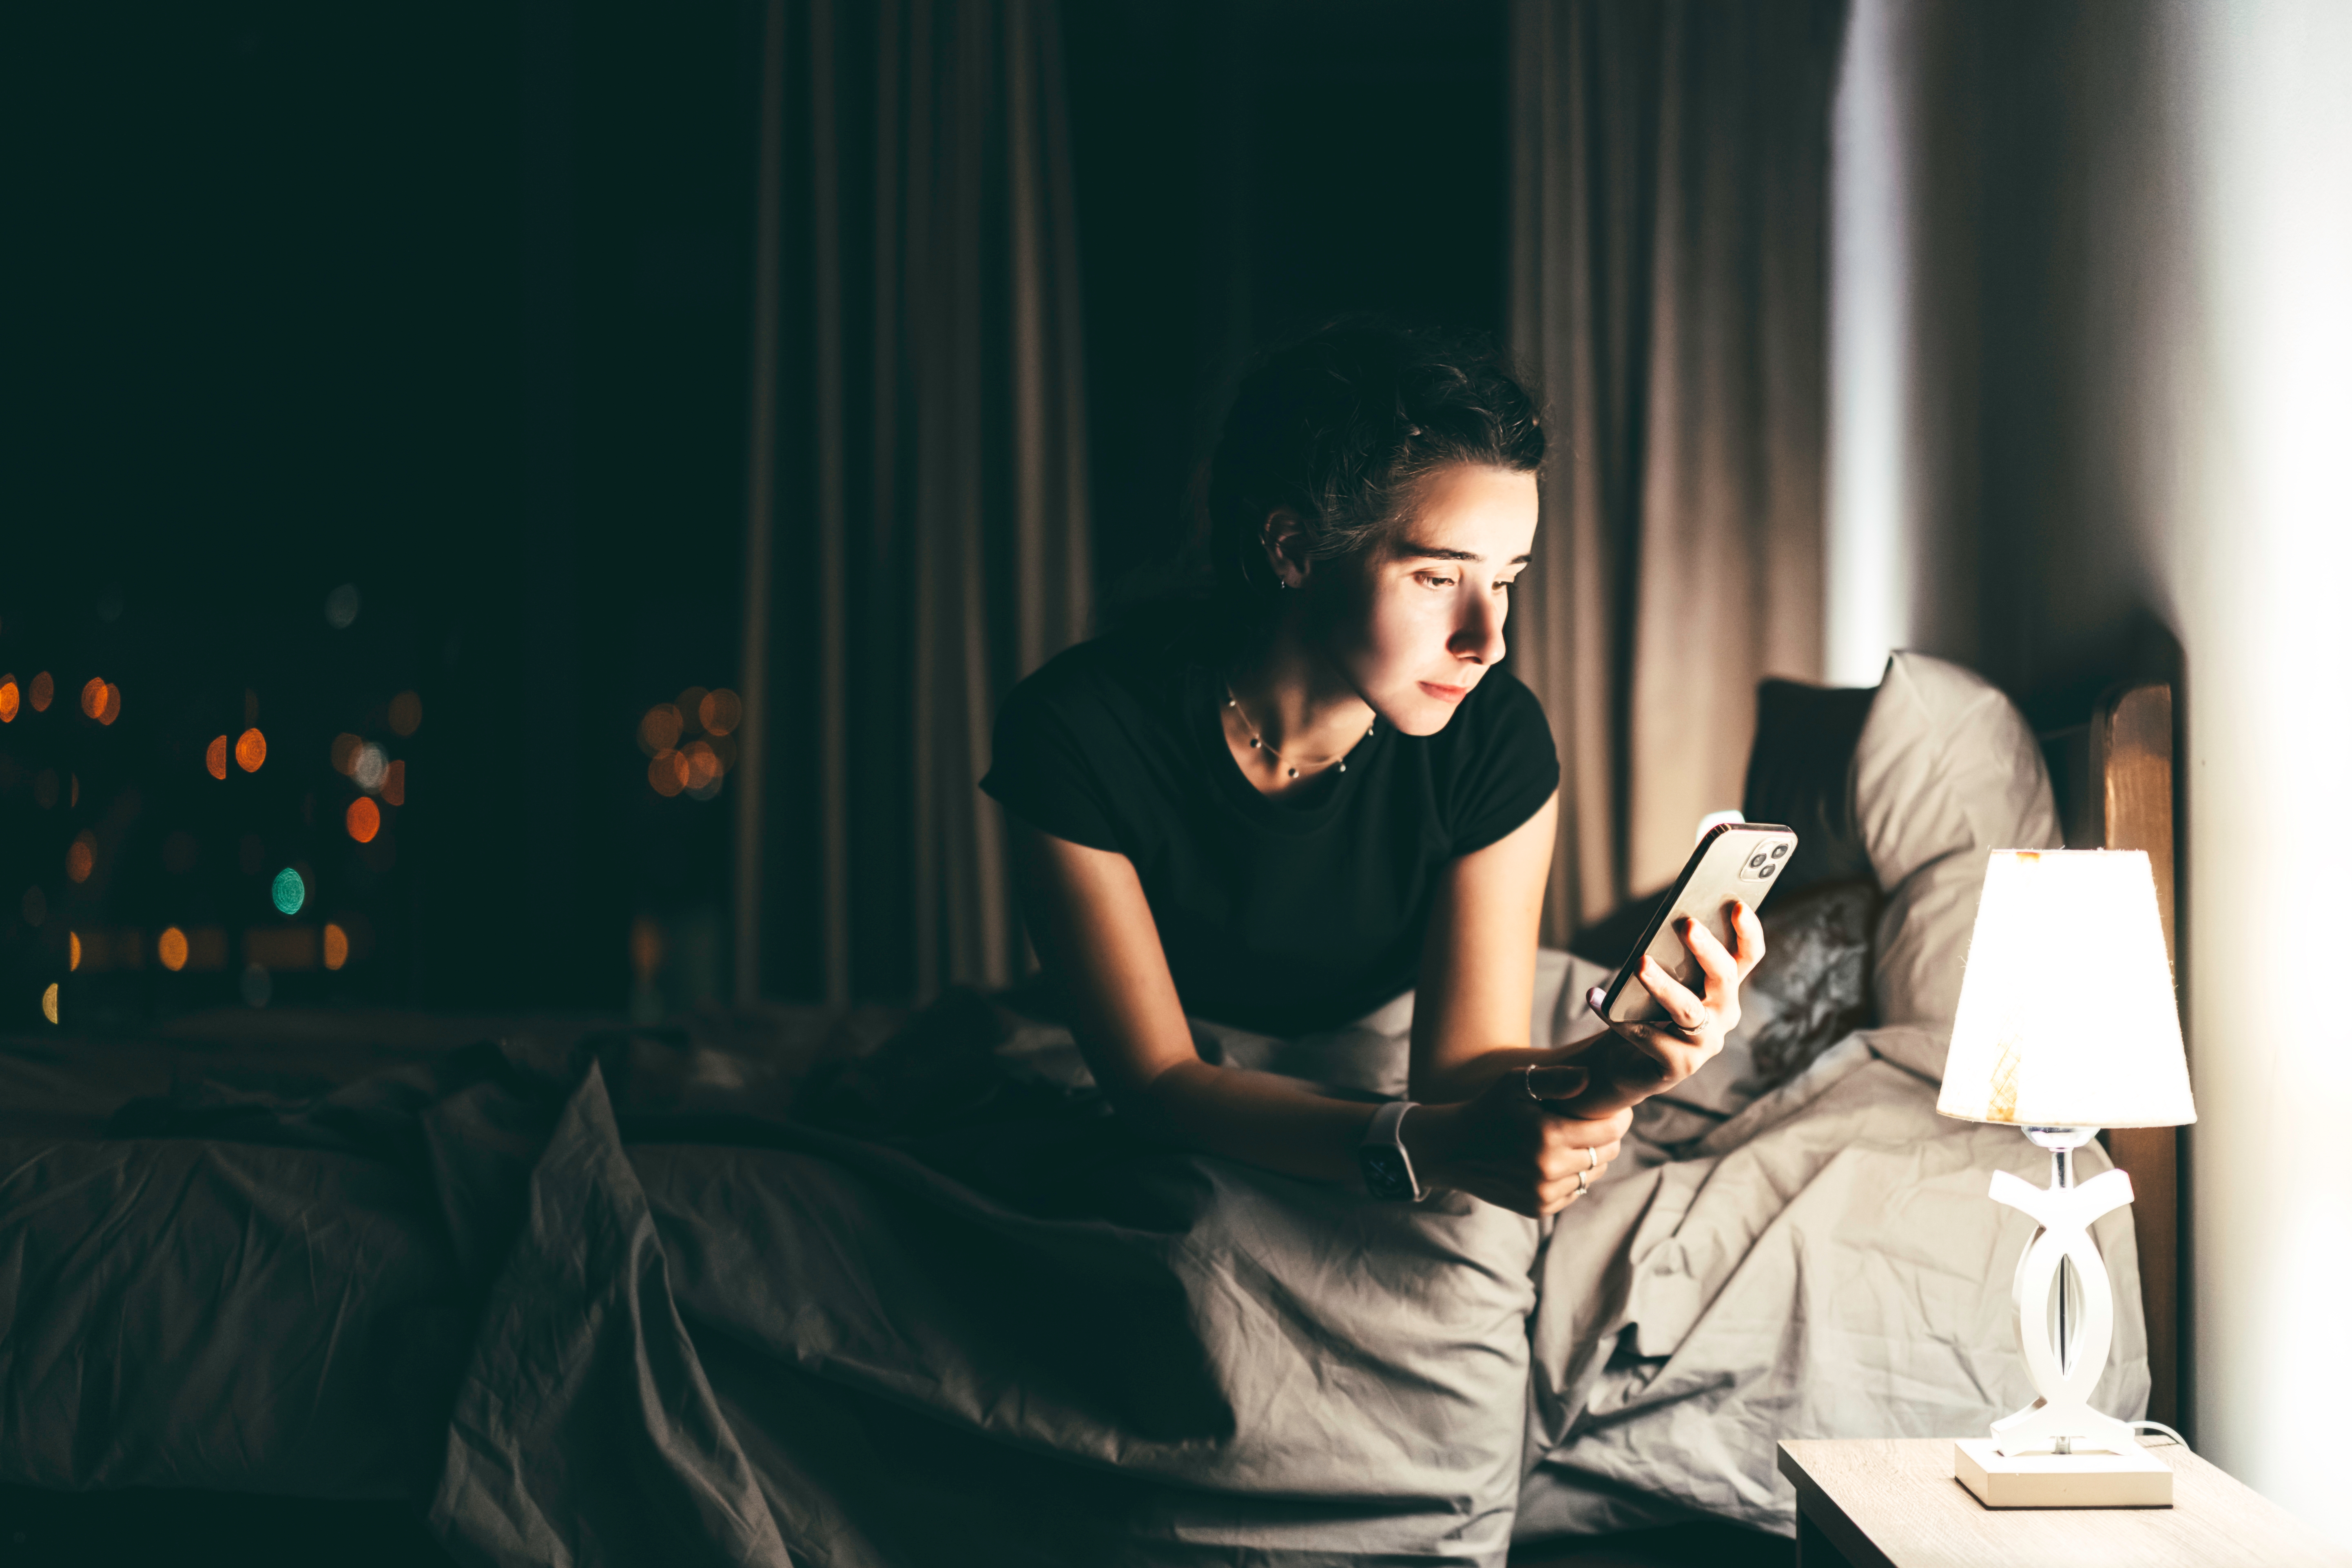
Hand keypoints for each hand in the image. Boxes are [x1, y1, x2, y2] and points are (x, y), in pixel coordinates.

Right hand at [1404, 1066, 1632, 1217]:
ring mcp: (1543, 1193)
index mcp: (1548, 1135)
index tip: (1615, 1111)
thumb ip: (1555, 1079)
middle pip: (1605, 1154)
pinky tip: (1556, 1160)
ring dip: (1591, 1158)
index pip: (1609, 1131)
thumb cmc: (1488, 1108)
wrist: (1453, 1148)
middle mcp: (1548, 1169)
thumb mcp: (1515, 1083)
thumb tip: (1590, 1078)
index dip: (1618, 1119)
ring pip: (1593, 1175)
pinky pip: (1574, 1192)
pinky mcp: (1538, 1208)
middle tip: (1594, 1124)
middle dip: (1606, 1138)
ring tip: (1573, 1141)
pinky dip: (1573, 1177)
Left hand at [1579, 899, 1765, 1104]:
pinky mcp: (1680, 1066)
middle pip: (1725, 978)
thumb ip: (1668, 954)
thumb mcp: (1661, 977)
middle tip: (1687, 924)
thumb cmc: (1646, 1008)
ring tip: (1640, 964)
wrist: (1626, 1061)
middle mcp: (1723, 1014)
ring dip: (1663, 985)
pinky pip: (1650, 1037)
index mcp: (1724, 987)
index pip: (1747, 956)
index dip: (1748, 932)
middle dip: (1707, 949)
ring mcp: (1705, 1043)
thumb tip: (1662, 923)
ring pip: (1688, 1009)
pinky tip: (1597, 999)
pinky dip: (1621, 1019)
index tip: (1739, 905)